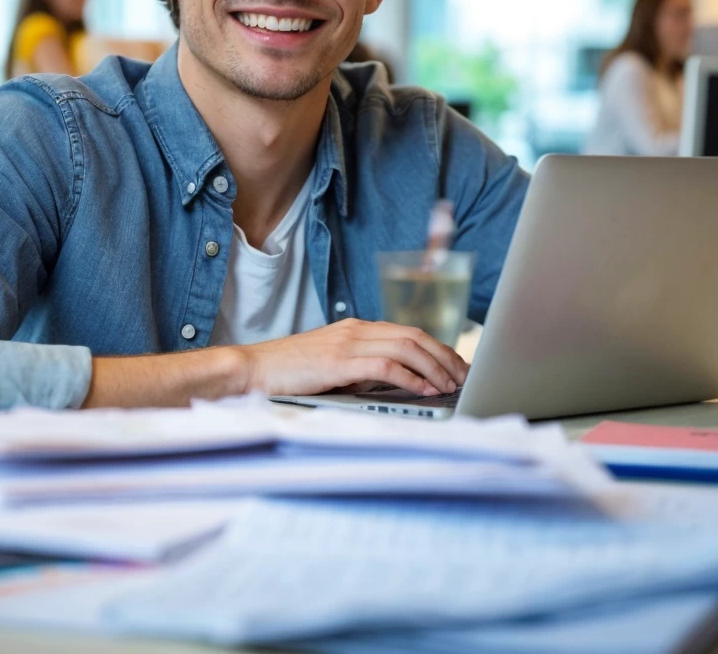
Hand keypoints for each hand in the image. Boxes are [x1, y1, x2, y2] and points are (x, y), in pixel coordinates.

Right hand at [238, 318, 468, 396]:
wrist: (253, 369)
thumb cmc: (290, 371)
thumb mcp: (333, 367)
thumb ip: (363, 369)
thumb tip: (400, 383)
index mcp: (356, 328)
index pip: (408, 332)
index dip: (438, 349)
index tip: (457, 366)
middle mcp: (356, 330)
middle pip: (414, 336)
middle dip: (445, 356)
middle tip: (464, 376)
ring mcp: (347, 343)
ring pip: (405, 347)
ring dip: (433, 367)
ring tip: (449, 385)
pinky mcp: (338, 362)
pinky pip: (384, 366)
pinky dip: (409, 377)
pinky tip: (422, 389)